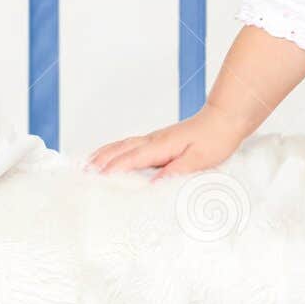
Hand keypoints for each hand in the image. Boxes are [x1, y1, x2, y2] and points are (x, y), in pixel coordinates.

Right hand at [82, 103, 247, 182]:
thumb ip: (175, 171)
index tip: (94, 180)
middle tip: (80, 175)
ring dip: (103, 155)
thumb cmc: (215, 139)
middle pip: (119, 150)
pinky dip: (115, 150)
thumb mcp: (198, 160)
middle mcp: (152, 140)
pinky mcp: (158, 140)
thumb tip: (153, 185)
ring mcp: (154, 138)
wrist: (224, 119)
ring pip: (122, 146)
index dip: (112, 170)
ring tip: (86, 166)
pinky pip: (129, 145)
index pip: (130, 159)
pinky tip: (112, 155)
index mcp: (160, 146)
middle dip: (98, 162)